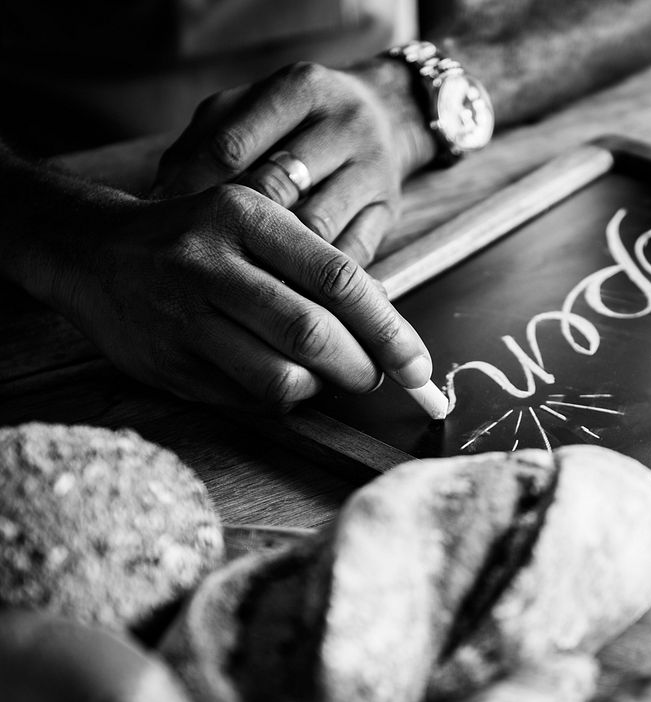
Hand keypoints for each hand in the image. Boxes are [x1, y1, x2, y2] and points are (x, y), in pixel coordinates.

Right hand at [55, 184, 431, 410]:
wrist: (94, 254)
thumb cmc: (199, 240)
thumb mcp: (254, 222)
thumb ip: (315, 265)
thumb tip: (388, 328)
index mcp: (246, 215)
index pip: (339, 279)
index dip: (390, 330)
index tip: (419, 366)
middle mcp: (210, 262)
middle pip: (313, 334)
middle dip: (360, 368)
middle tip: (375, 377)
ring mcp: (183, 318)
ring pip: (280, 378)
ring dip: (320, 389)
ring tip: (324, 375)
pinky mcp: (167, 364)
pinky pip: (247, 400)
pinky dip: (280, 399)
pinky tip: (278, 379)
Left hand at [151, 60, 433, 265]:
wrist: (388, 116)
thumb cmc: (296, 121)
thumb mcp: (250, 110)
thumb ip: (205, 143)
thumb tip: (157, 202)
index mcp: (300, 88)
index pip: (234, 144)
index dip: (193, 190)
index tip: (162, 224)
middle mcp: (344, 124)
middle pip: (277, 187)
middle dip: (229, 228)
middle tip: (193, 263)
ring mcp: (372, 169)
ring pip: (316, 228)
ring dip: (272, 262)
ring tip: (232, 288)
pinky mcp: (389, 211)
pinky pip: (348, 255)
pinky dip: (312, 280)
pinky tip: (282, 293)